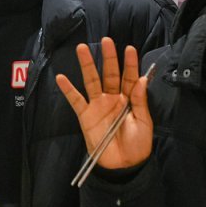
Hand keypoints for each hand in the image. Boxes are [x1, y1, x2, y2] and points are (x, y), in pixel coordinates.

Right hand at [55, 38, 153, 171]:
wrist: (123, 166)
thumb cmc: (138, 145)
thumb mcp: (144, 123)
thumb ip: (140, 101)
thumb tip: (142, 79)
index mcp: (129, 99)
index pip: (129, 77)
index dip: (129, 64)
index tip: (130, 48)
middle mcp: (113, 98)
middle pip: (109, 74)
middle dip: (108, 57)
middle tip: (106, 40)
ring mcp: (98, 105)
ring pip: (92, 80)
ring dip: (87, 65)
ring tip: (81, 48)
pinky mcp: (86, 115)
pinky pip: (76, 100)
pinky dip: (68, 89)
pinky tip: (62, 78)